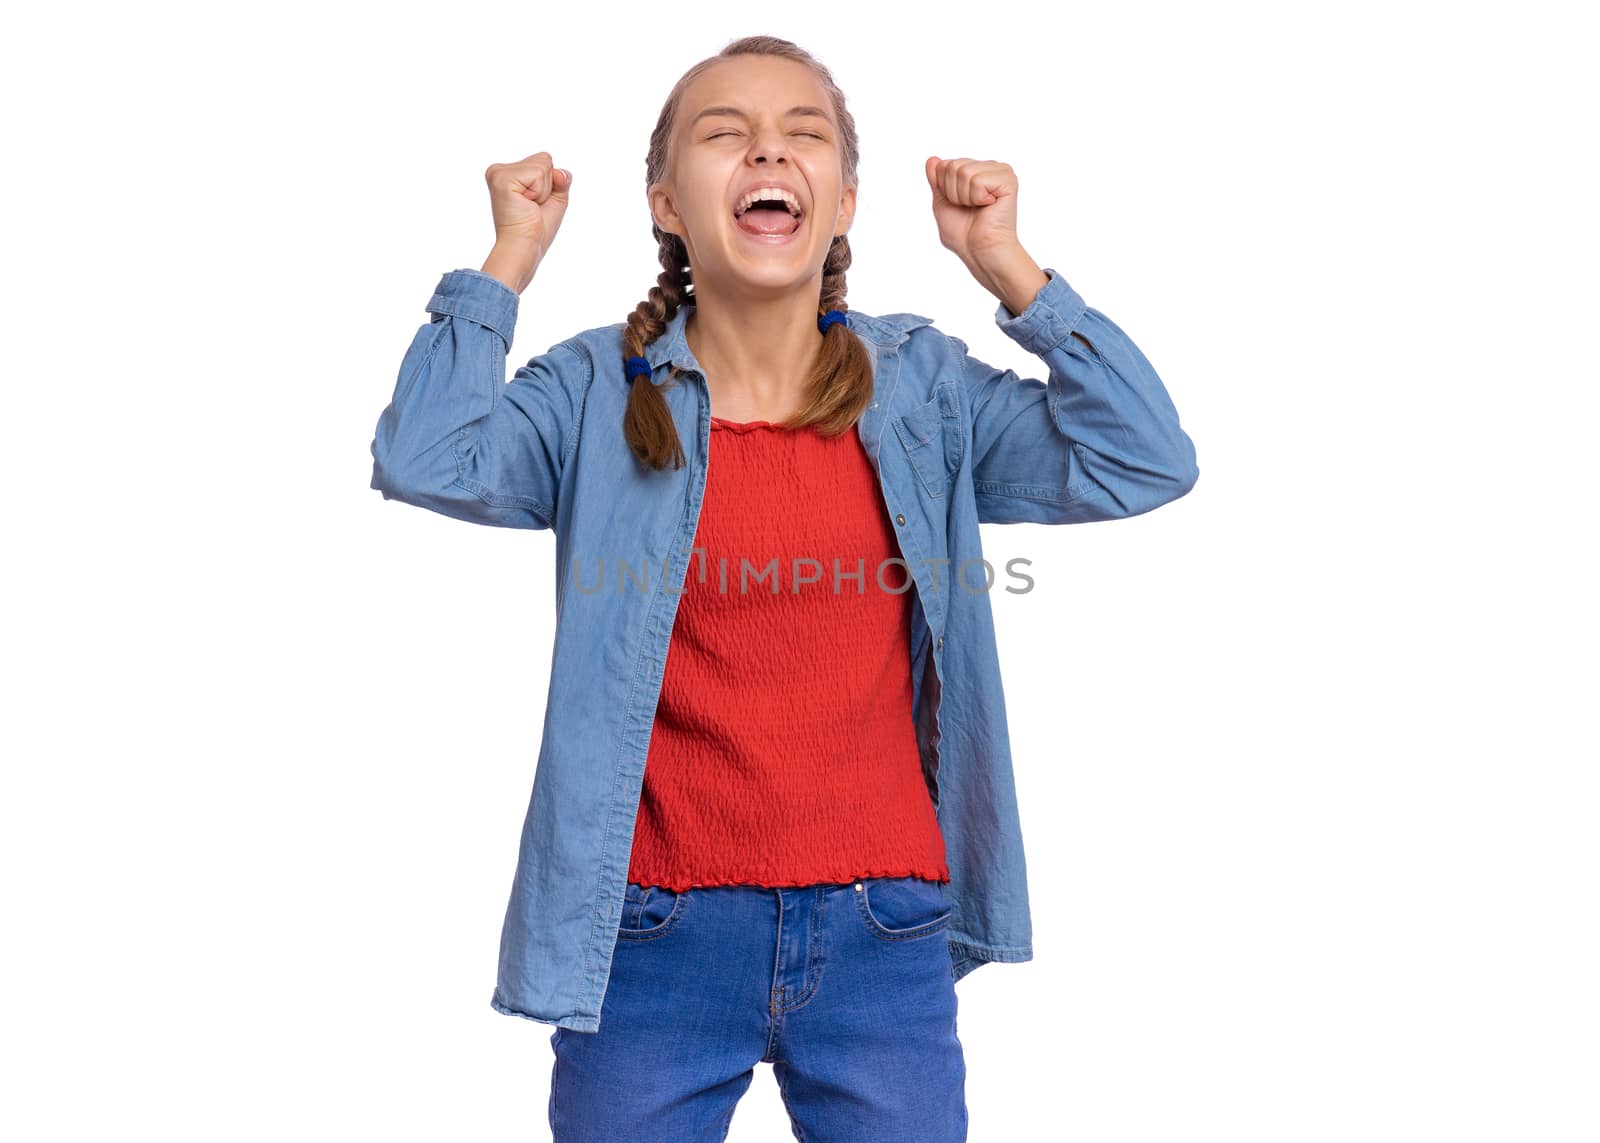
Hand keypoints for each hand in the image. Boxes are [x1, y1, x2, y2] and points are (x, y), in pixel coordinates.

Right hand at [485, 152, 573, 265]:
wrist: (525, 246)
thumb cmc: (537, 228)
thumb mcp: (555, 198)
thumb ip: (561, 179)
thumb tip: (560, 171)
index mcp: (508, 173)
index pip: (544, 161)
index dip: (549, 185)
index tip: (533, 204)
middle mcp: (499, 170)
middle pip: (544, 159)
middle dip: (547, 186)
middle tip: (531, 206)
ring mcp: (498, 172)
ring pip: (543, 163)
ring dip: (543, 190)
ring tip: (528, 206)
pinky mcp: (502, 178)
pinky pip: (539, 172)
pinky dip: (540, 192)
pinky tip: (525, 203)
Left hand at [925, 156, 1047, 315]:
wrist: (979, 250)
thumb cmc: (964, 233)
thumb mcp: (942, 203)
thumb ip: (937, 180)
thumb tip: (932, 159)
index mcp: (974, 171)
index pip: (945, 164)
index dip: (944, 189)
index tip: (958, 205)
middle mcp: (989, 168)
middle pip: (953, 166)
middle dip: (953, 192)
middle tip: (969, 208)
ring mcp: (1000, 172)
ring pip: (964, 171)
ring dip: (964, 197)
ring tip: (978, 208)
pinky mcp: (1008, 180)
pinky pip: (977, 180)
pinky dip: (977, 197)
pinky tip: (988, 205)